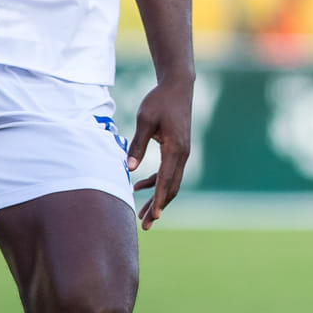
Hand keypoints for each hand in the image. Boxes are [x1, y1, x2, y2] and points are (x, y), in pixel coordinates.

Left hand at [127, 78, 192, 229]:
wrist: (178, 86)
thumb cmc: (160, 101)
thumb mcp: (145, 120)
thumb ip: (138, 145)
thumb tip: (129, 168)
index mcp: (175, 148)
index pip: (167, 180)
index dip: (160, 200)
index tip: (154, 217)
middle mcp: (182, 154)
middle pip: (172, 187)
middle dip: (158, 207)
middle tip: (145, 225)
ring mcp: (182, 153)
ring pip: (171, 182)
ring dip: (157, 198)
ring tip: (142, 215)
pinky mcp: (177, 150)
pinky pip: (168, 172)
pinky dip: (155, 182)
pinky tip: (138, 187)